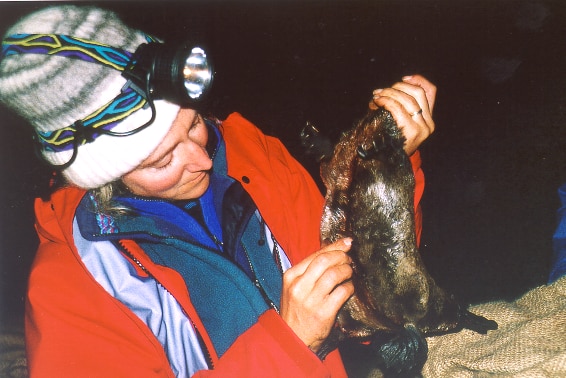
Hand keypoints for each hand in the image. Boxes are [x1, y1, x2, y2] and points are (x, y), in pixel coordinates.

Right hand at [280, 238, 353, 352]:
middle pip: (325, 261)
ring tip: (350, 272)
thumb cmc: (296, 310)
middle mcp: (299, 286)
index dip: (334, 246)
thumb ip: (309, 270)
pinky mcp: (323, 312)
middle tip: (349, 259)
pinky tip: (349, 288)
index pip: (315, 254)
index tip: (347, 242)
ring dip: (347, 270)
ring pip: (334, 274)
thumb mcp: (295, 287)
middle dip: (341, 256)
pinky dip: (349, 287)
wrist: (292, 338)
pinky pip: (342, 292)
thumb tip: (332, 251)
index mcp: (291, 276)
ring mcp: (311, 300)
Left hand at [370, 74, 436, 154]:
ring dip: (389, 93)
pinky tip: (377, 102)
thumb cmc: (390, 140)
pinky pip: (398, 108)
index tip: (403, 78)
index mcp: (428, 119)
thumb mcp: (398, 122)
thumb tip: (389, 88)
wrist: (388, 164)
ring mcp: (422, 127)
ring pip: (407, 99)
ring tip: (377, 96)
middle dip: (397, 87)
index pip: (431, 91)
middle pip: (417, 92)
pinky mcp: (412, 131)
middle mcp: (428, 123)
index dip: (418, 80)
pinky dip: (386, 101)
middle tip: (382, 91)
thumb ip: (400, 107)